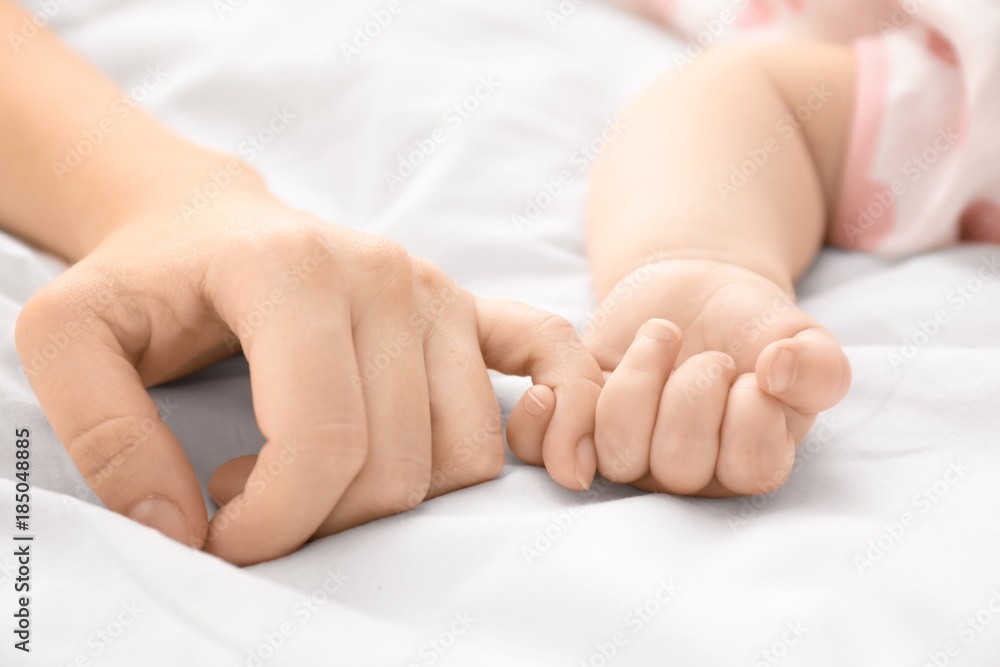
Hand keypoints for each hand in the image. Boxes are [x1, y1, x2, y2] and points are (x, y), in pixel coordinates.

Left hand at [15, 184, 602, 564]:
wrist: (203, 224)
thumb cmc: (145, 281)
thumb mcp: (66, 337)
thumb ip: (106, 437)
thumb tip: (182, 529)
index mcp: (293, 273)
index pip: (324, 440)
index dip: (276, 523)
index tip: (223, 537)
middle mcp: (385, 276)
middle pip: (399, 462)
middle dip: (323, 518)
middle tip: (249, 495)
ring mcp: (436, 292)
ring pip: (465, 450)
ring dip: (395, 496)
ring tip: (315, 468)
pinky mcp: (467, 309)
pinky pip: (549, 360)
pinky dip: (566, 413)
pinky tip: (554, 460)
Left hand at [581, 259, 850, 496]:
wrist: (695, 295)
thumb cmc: (754, 328)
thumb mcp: (802, 338)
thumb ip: (819, 365)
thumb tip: (778, 370)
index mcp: (750, 465)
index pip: (752, 468)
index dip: (753, 409)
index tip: (758, 369)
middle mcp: (690, 475)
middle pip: (681, 466)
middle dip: (696, 391)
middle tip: (711, 356)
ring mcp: (634, 457)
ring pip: (622, 452)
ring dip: (642, 380)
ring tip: (664, 337)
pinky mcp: (586, 428)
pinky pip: (567, 439)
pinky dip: (582, 398)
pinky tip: (623, 353)